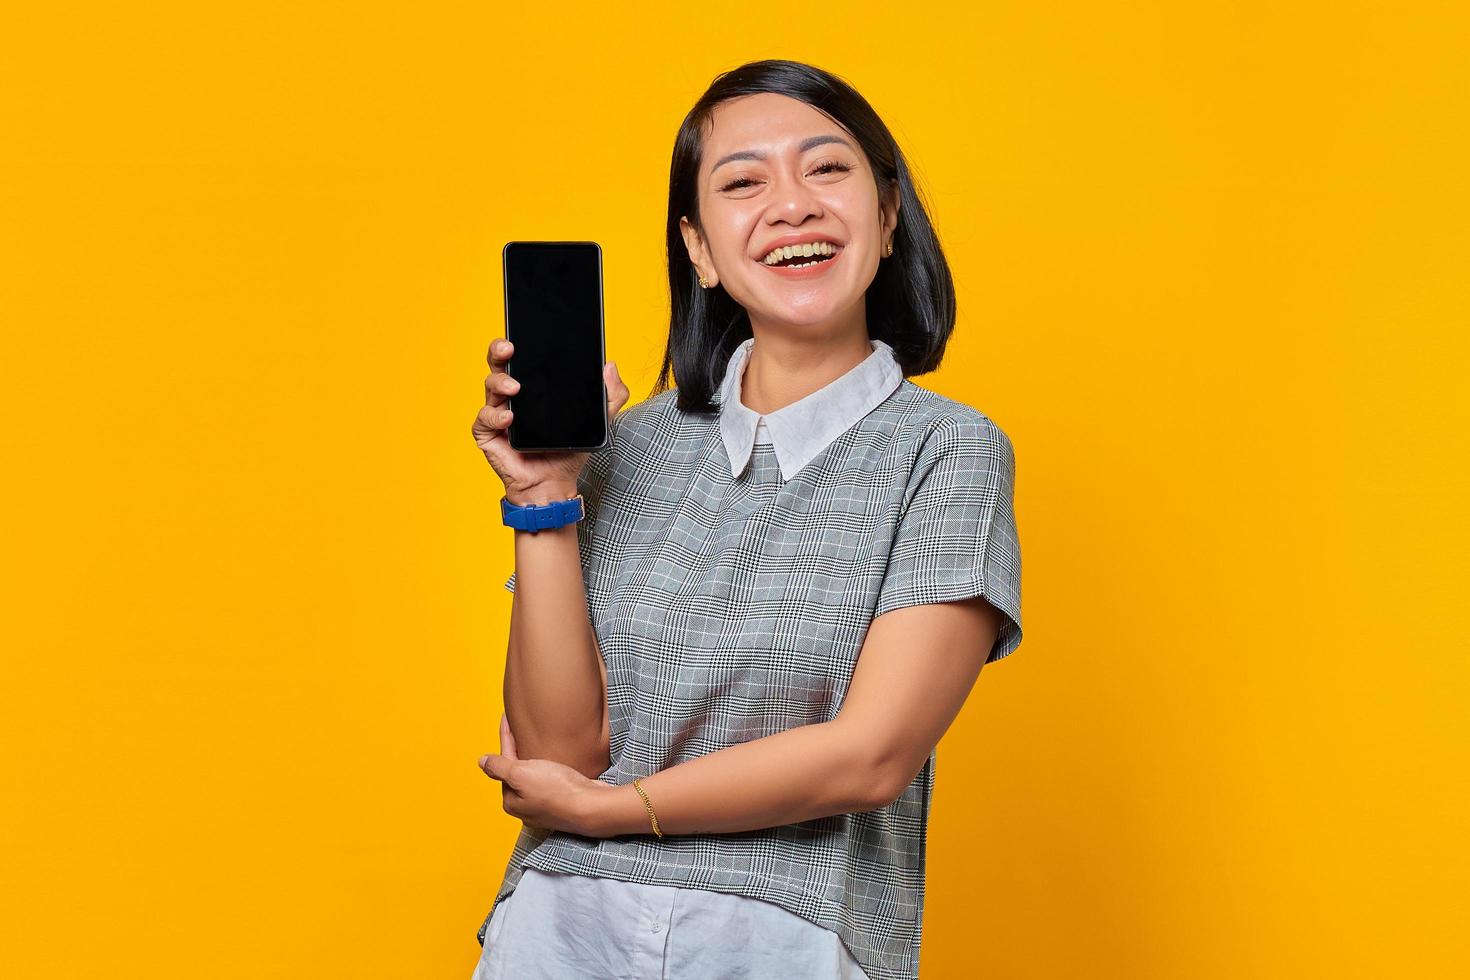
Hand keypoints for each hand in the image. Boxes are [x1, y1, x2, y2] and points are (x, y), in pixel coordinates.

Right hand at [471, 337, 629, 503]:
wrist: (555, 485)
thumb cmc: (569, 452)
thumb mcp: (598, 422)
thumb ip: (611, 395)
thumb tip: (611, 366)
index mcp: (533, 388)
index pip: (521, 358)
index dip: (517, 343)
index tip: (523, 336)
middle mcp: (512, 396)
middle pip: (499, 365)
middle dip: (499, 351)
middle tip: (509, 349)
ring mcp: (498, 414)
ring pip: (490, 386)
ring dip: (500, 383)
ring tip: (515, 388)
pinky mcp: (489, 434)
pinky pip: (484, 419)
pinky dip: (495, 416)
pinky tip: (509, 419)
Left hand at [478, 712, 612, 836]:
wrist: (591, 806)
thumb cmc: (557, 790)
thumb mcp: (521, 774)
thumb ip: (499, 766)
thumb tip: (482, 762)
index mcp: (511, 801)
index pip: (504, 764)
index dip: (507, 739)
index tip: (508, 718)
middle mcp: (525, 807)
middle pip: (518, 772)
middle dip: (519, 751)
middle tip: (522, 727)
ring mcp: (545, 807)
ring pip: (534, 778)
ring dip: (535, 760)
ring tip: (539, 742)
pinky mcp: (562, 803)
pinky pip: (549, 782)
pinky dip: (549, 770)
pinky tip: (556, 763)